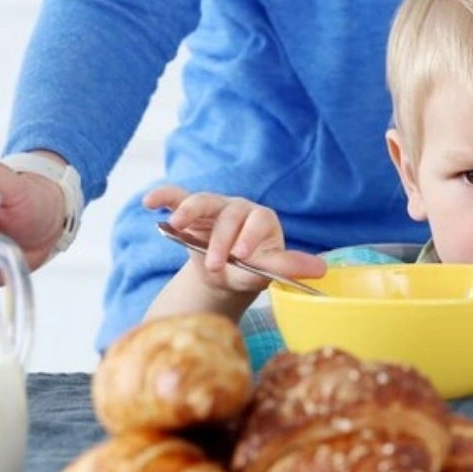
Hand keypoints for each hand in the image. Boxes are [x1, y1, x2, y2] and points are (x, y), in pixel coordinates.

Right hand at [143, 186, 325, 293]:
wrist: (220, 275)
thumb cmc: (246, 270)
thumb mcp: (263, 272)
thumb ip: (285, 269)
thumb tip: (322, 271)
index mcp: (263, 220)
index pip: (259, 219)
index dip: (251, 235)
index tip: (242, 254)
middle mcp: (239, 208)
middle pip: (229, 214)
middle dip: (220, 241)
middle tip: (215, 265)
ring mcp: (213, 206)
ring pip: (203, 201)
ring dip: (191, 212)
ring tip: (179, 226)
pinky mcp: (188, 209)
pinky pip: (176, 197)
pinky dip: (164, 197)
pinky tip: (150, 202)